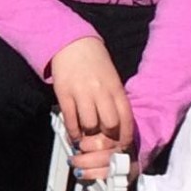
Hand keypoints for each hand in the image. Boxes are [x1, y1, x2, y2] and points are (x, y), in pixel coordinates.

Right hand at [51, 37, 134, 181]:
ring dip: (88, 136)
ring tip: (87, 138)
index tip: (122, 146)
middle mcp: (101, 91)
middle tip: (103, 141)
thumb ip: (115, 99)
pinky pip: (70, 120)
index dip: (125, 136)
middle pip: (109, 125)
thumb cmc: (94, 62)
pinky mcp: (64, 94)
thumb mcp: (112, 78)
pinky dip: (73, 132)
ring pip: (90, 125)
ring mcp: (82, 93)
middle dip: (107, 137)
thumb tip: (117, 125)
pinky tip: (74, 135)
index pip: (126, 118)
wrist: (72, 44)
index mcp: (116, 88)